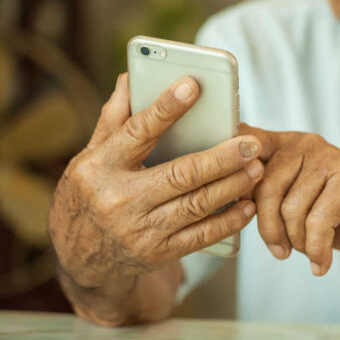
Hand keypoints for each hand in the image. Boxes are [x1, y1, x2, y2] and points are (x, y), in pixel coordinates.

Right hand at [49, 74, 263, 290]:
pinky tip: (248, 206)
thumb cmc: (90, 197)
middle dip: (222, 158)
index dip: (167, 108)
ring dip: (233, 186)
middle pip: (181, 174)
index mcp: (101, 167)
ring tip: (257, 168)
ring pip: (197, 204)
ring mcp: (140, 230)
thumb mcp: (90, 157)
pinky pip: (201, 236)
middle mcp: (119, 199)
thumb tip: (129, 78)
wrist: (82, 260)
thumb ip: (113, 119)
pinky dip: (229, 221)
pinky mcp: (159, 253)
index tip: (193, 86)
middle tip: (251, 143)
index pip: (138, 131)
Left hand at [240, 124, 339, 275]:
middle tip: (278, 249)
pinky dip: (316, 249)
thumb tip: (227, 195)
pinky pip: (318, 223)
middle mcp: (305, 144)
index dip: (233, 167)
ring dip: (296, 241)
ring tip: (306, 248)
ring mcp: (329, 159)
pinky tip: (319, 262)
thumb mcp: (288, 196)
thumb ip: (260, 188)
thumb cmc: (325, 212)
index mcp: (284, 143)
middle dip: (268, 228)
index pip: (248, 143)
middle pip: (266, 187)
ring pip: (291, 209)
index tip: (232, 195)